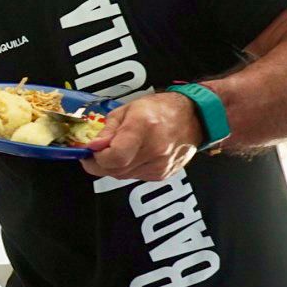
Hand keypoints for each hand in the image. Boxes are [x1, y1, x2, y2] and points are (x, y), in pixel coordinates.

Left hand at [81, 92, 202, 180]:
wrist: (194, 118)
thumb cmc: (161, 109)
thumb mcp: (127, 109)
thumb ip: (107, 129)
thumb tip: (93, 146)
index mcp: (143, 127)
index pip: (113, 157)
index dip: (96, 157)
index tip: (91, 150)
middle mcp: (154, 149)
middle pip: (115, 170)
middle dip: (100, 163)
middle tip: (97, 152)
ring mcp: (160, 165)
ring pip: (122, 176)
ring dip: (113, 166)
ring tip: (118, 149)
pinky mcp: (162, 175)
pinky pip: (135, 177)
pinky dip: (128, 168)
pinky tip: (133, 155)